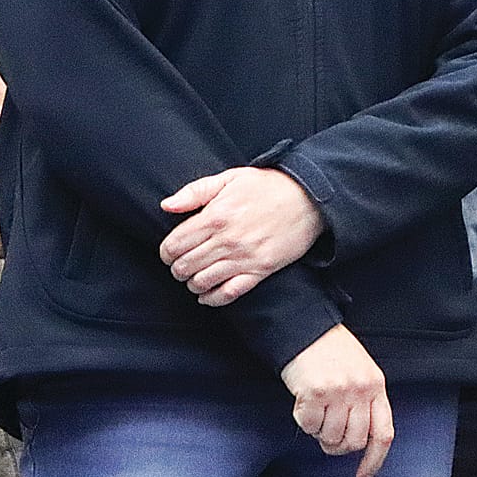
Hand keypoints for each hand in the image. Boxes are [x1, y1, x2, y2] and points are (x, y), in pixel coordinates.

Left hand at [159, 167, 324, 305]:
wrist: (310, 198)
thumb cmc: (269, 186)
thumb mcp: (231, 178)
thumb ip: (195, 191)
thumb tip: (166, 206)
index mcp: (215, 216)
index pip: (174, 246)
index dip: (166, 252)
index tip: (170, 252)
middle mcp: (227, 240)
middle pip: (184, 267)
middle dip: (177, 269)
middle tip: (182, 265)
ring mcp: (244, 257)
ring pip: (201, 282)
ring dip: (192, 283)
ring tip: (196, 276)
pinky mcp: (261, 270)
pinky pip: (228, 293)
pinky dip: (212, 298)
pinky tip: (207, 294)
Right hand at [281, 324, 392, 476]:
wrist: (308, 329)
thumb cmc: (334, 353)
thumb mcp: (362, 372)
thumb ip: (364, 402)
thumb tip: (357, 441)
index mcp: (377, 386)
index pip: (383, 433)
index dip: (374, 461)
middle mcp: (361, 390)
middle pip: (353, 442)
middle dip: (337, 446)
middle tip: (327, 433)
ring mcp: (339, 391)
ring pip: (330, 438)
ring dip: (319, 432)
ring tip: (317, 410)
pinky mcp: (315, 392)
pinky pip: (308, 427)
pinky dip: (303, 421)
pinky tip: (303, 402)